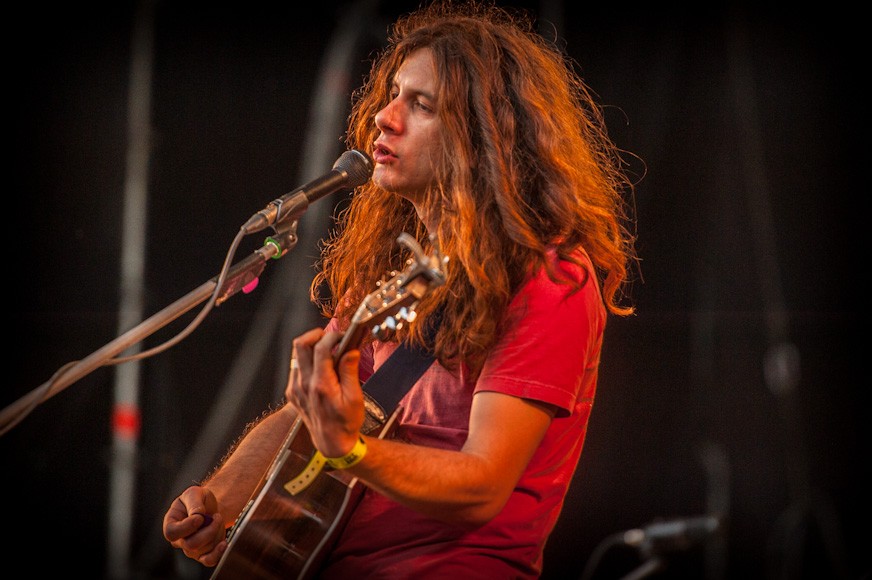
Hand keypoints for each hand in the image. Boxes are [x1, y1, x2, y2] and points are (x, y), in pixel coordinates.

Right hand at [162, 485, 226, 566]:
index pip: (172, 533)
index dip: (187, 526)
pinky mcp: (203, 553)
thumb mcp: (194, 493)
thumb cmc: (198, 500)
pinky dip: (218, 553)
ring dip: (216, 533)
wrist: (209, 506)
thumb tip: (197, 514)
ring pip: (204, 549)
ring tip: (218, 519)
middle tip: (217, 516)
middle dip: (209, 530)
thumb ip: (194, 502)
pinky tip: (224, 543)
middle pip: (191, 544)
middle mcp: (179, 540)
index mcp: (171, 524)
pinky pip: (209, 560)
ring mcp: (190, 549)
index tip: (200, 516)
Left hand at [284, 327, 364, 457]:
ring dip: (311, 348)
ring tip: (328, 353)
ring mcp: (295, 388)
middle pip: (301, 345)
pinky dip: (308, 362)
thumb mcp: (355, 398)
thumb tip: (351, 350)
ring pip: (297, 355)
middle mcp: (304, 384)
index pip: (321, 349)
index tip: (342, 337)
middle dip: (316, 335)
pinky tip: (320, 369)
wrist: (331, 442)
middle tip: (330, 338)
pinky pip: (296, 368)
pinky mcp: (292, 392)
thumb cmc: (346, 422)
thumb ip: (350, 371)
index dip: (332, 336)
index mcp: (321, 385)